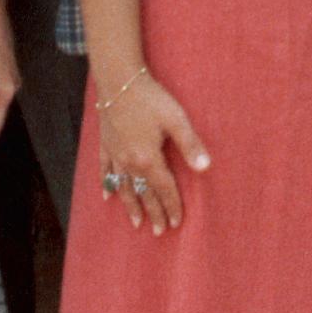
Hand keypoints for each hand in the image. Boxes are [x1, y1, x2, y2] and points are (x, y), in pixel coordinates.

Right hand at [94, 70, 209, 232]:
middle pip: (143, 193)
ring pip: (123, 187)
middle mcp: (129, 162)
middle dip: (153, 213)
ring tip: (137, 222)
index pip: (164, 189)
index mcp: (148, 159)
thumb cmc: (151, 99)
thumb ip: (191, 145)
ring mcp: (114, 155)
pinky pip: (105, 171)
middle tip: (160, 231)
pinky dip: (107, 185)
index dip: (172, 206)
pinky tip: (107, 195)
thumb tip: (206, 168)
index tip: (177, 223)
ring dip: (131, 205)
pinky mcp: (105, 145)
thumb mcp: (176, 120)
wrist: (119, 81)